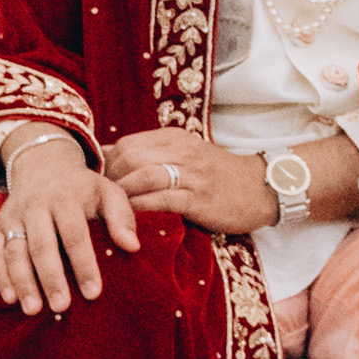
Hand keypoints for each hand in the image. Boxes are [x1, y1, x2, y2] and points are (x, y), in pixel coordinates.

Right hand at [0, 132, 138, 315]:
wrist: (44, 164)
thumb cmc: (83, 188)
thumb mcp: (108, 192)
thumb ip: (122, 217)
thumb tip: (132, 246)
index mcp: (66, 198)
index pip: (74, 234)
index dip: (83, 264)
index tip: (93, 293)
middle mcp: (36, 206)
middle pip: (41, 245)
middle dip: (51, 278)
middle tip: (61, 306)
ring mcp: (14, 216)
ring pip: (15, 251)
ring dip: (22, 281)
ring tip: (33, 310)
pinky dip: (1, 276)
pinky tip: (11, 299)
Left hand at [109, 126, 283, 237]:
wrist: (262, 187)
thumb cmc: (218, 175)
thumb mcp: (185, 156)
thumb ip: (153, 157)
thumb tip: (111, 163)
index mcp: (174, 138)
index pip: (126, 144)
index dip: (106, 165)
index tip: (97, 185)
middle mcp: (181, 150)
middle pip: (129, 157)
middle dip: (108, 180)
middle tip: (97, 202)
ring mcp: (191, 174)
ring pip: (142, 176)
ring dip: (120, 195)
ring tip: (108, 212)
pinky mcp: (198, 198)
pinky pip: (161, 201)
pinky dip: (140, 209)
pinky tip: (129, 221)